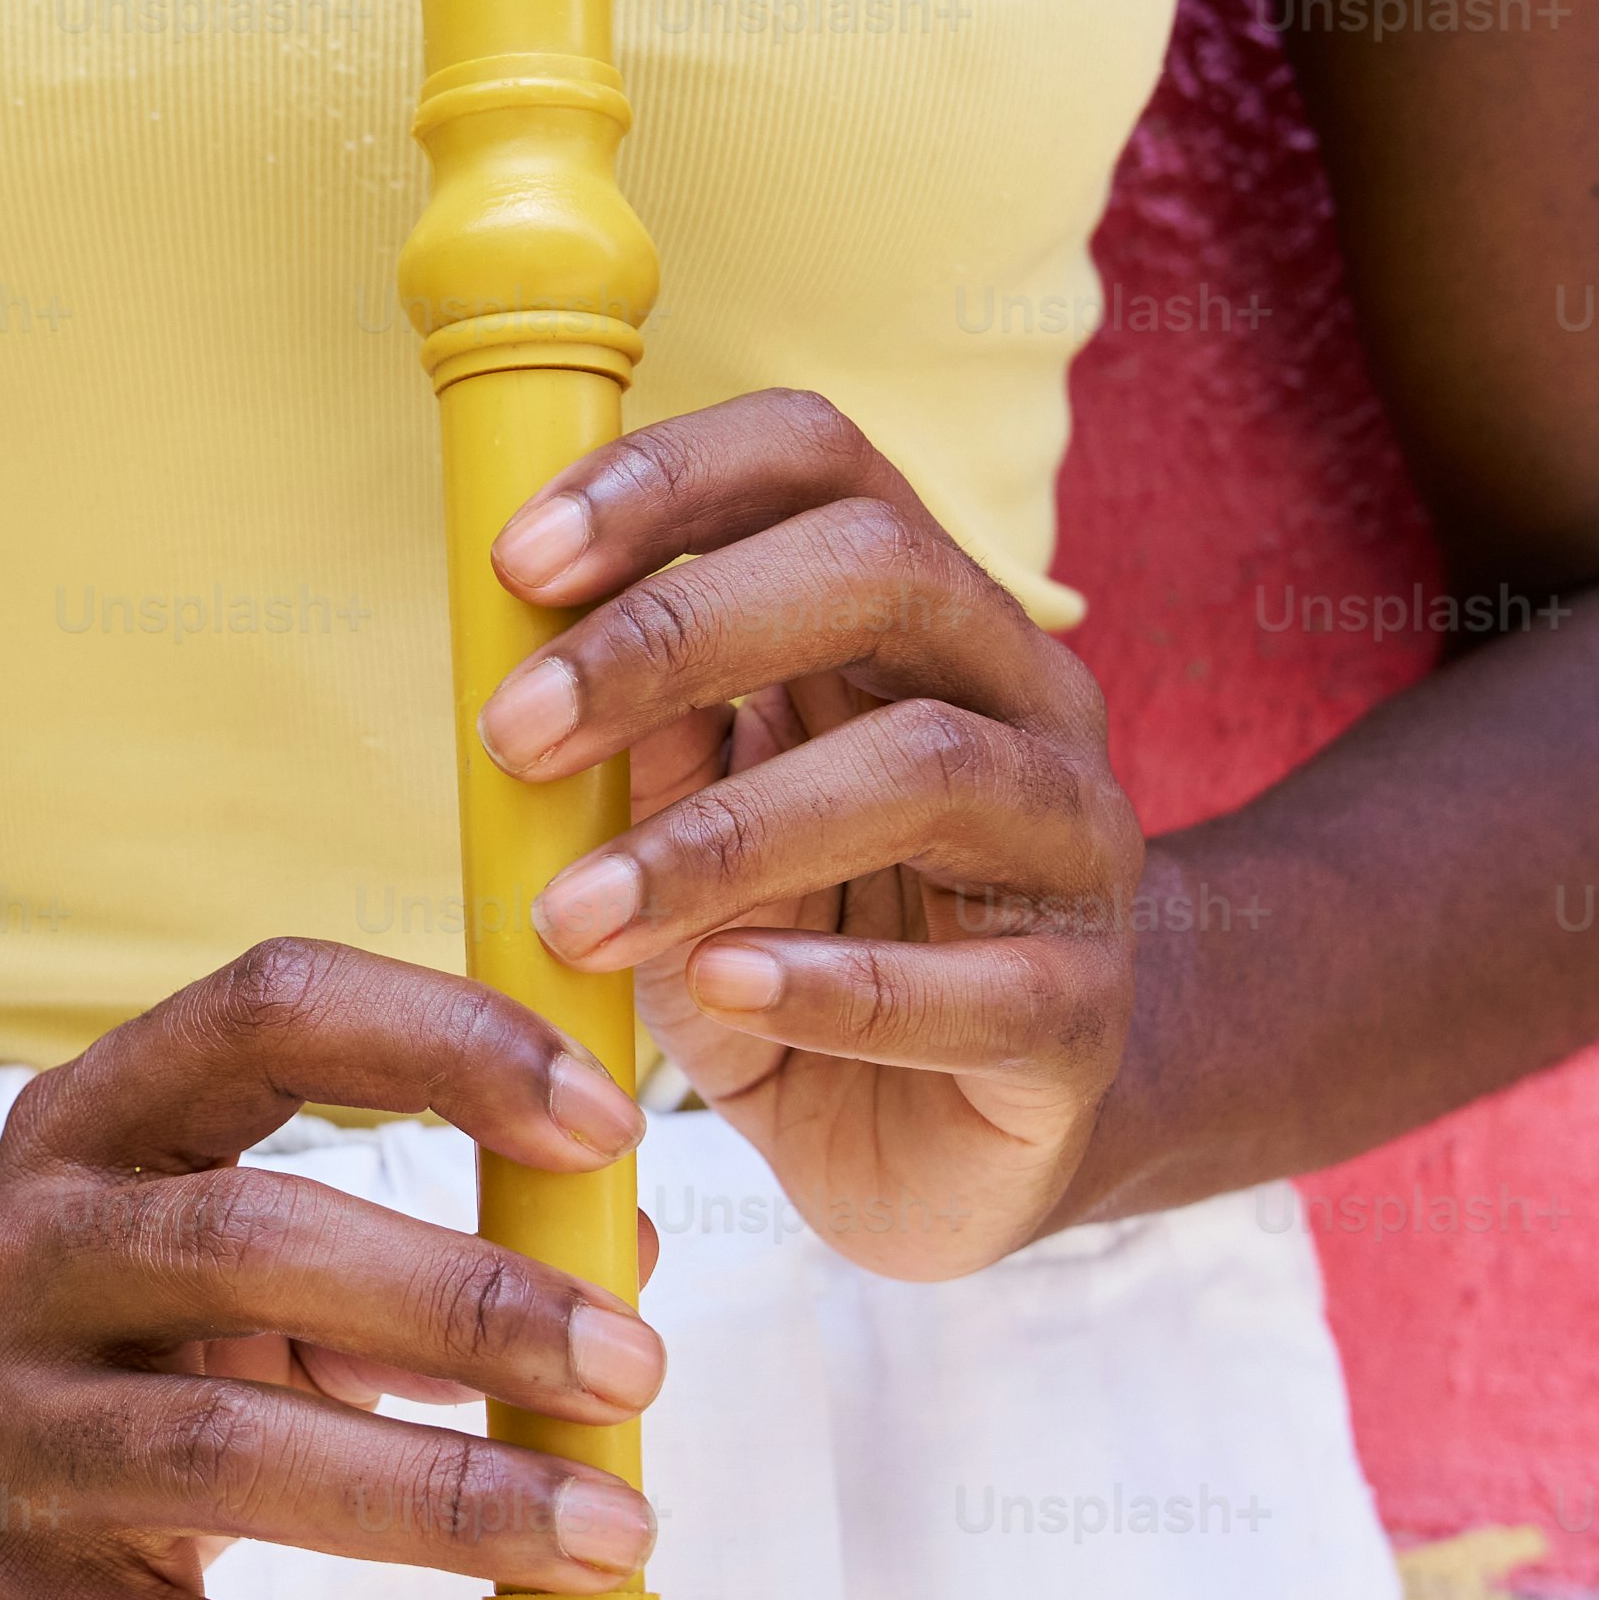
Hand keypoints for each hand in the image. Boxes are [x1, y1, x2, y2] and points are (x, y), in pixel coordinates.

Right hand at [0, 939, 674, 1599]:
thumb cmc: (136, 1352)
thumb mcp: (245, 1262)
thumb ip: (427, 1251)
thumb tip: (624, 1256)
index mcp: (95, 1126)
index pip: (267, 1013)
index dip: (445, 1045)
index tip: (611, 1119)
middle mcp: (22, 1257)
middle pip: (247, 1240)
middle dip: (465, 1302)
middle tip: (635, 1370)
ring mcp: (2, 1440)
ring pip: (224, 1451)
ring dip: (445, 1498)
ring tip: (614, 1539)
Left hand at [481, 390, 1147, 1281]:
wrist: (953, 1140)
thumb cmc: (804, 947)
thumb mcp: (693, 835)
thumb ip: (645, 746)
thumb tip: (548, 661)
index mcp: (914, 617)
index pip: (820, 459)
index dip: (670, 479)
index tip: (516, 563)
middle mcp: (1019, 697)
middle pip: (883, 568)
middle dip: (677, 633)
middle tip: (514, 732)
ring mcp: (1074, 843)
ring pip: (931, 765)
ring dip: (726, 836)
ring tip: (577, 916)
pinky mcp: (1084, 1011)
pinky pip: (978, 984)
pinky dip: (834, 985)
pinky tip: (721, 987)